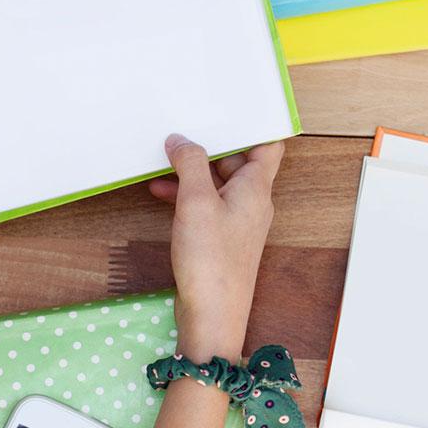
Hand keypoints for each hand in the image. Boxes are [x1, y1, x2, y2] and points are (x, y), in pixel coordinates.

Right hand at [149, 135, 282, 361]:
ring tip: (162, 161)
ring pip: (218, 184)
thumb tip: (180, 140)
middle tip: (183, 132)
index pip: (267, 145)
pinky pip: (206, 205)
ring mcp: (237, 222)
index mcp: (256, 188)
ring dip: (192, 172)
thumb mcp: (195, 202)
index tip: (229, 110)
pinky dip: (186, 195)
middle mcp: (252, 202)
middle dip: (210, 147)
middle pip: (237, 162)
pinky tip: (160, 192)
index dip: (252, 127)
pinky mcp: (220, 239)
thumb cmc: (212, 262)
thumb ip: (188, 164)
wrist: (212, 317)